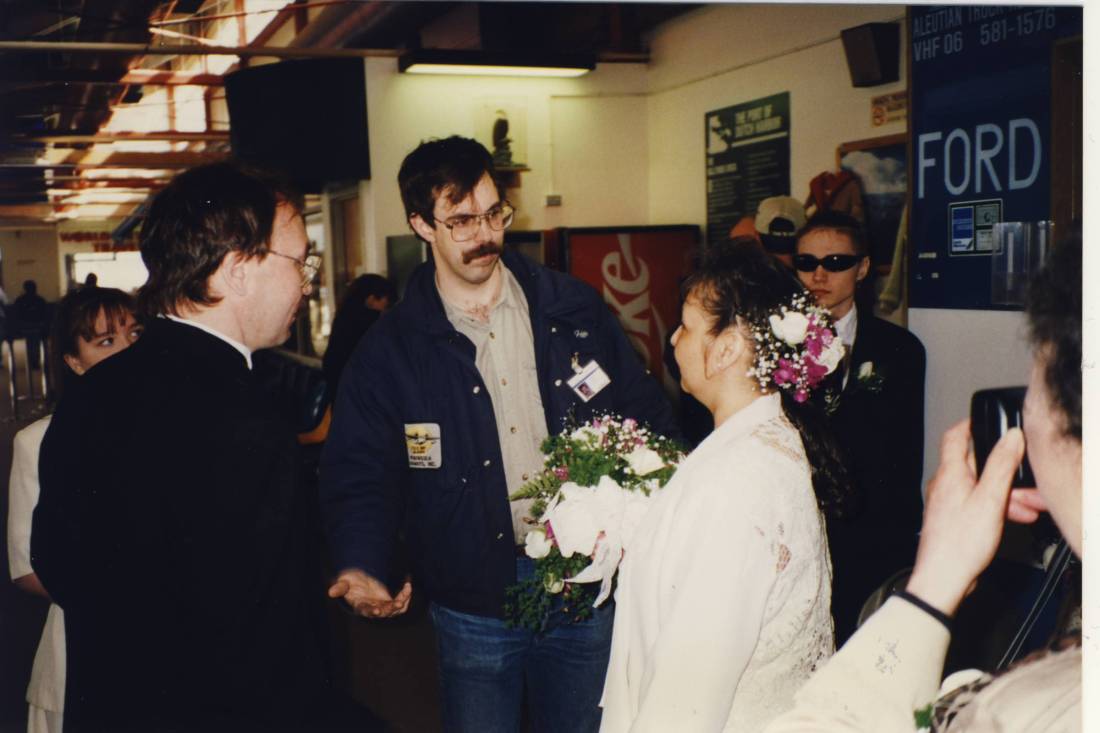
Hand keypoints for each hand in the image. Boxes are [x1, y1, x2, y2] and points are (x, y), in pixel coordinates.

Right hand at [328, 569, 411, 618]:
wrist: (359, 583)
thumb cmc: (350, 584)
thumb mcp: (344, 583)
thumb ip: (340, 587)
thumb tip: (330, 592)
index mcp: (360, 605)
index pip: (366, 610)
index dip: (371, 610)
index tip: (377, 610)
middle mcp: (372, 608)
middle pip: (383, 613)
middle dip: (391, 608)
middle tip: (398, 603)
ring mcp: (382, 606)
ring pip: (394, 610)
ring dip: (402, 602)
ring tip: (407, 589)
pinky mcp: (389, 602)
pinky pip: (401, 603)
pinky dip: (406, 596)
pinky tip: (408, 586)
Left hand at [905, 419, 1025, 617]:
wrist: (944, 579)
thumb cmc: (961, 542)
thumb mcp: (990, 500)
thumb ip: (1001, 466)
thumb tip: (1011, 436)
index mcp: (950, 474)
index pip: (955, 437)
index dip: (971, 425)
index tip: (988, 421)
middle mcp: (945, 485)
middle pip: (977, 466)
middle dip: (1006, 471)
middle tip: (1030, 480)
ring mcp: (948, 503)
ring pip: (982, 488)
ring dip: (1008, 494)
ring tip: (1033, 506)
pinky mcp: (954, 520)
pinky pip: (979, 505)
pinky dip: (998, 507)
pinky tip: (1018, 518)